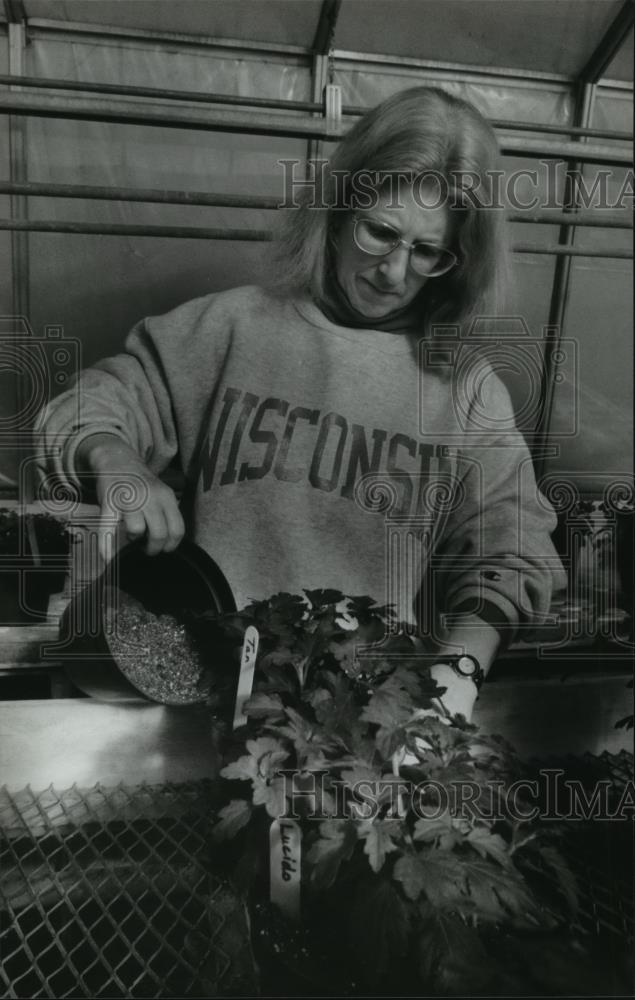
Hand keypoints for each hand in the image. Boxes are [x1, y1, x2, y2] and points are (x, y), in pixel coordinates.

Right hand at [76, 433, 184, 562]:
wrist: (118, 460)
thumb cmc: (140, 483)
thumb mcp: (161, 492)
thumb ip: (167, 512)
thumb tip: (170, 540)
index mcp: (166, 496)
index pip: (177, 529)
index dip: (171, 545)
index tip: (165, 548)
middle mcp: (150, 497)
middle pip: (159, 533)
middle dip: (154, 548)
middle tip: (147, 549)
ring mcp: (129, 499)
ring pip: (138, 531)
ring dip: (134, 539)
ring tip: (132, 535)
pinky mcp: (109, 502)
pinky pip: (109, 527)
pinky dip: (107, 546)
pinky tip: (108, 556)